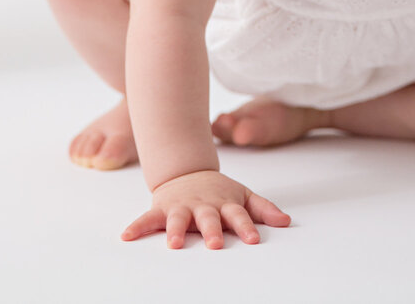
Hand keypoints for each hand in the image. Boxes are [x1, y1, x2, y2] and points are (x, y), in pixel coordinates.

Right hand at [121, 169, 290, 248]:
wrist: (186, 170)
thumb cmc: (218, 190)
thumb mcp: (243, 195)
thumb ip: (263, 209)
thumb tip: (287, 221)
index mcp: (224, 203)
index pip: (239, 215)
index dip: (246, 226)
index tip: (254, 239)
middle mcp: (203, 205)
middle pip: (209, 218)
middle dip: (212, 230)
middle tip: (215, 244)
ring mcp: (181, 206)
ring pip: (178, 219)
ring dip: (175, 230)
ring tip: (173, 244)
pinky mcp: (161, 209)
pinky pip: (147, 218)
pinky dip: (137, 226)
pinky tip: (127, 236)